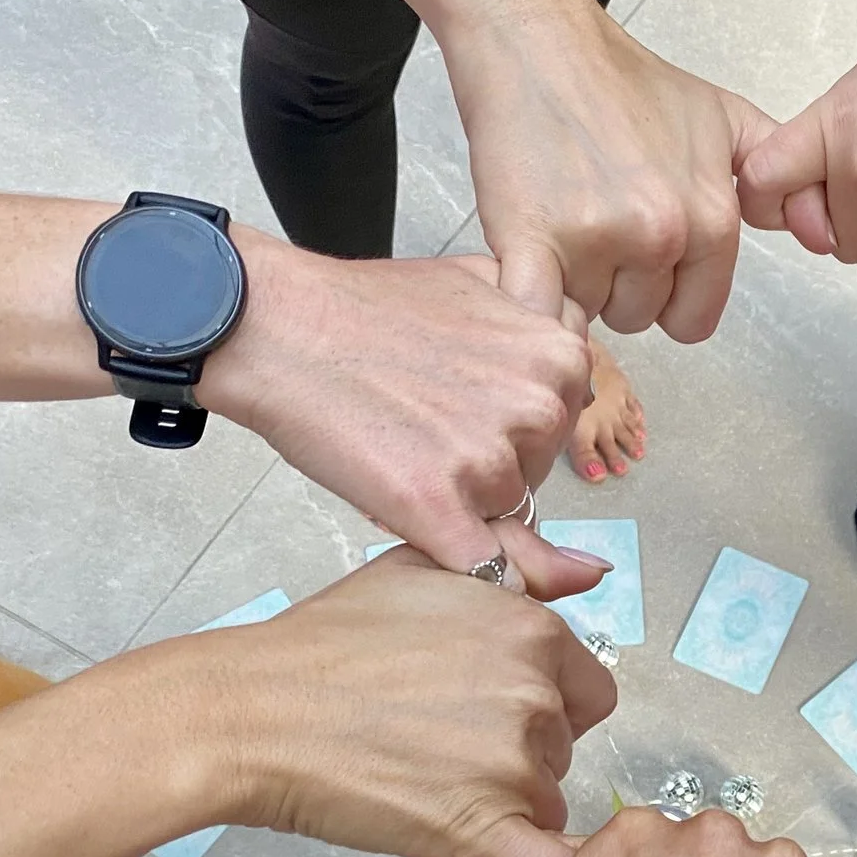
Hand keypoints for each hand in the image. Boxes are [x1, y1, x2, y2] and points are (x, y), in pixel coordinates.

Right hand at [193, 548, 615, 856]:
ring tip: (430, 786)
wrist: (256, 712)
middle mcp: (535, 697)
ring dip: (505, 806)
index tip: (497, 713)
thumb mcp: (423, 567)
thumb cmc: (326, 642)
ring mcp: (512, 767)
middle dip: (522, 754)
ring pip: (544, 803)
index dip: (550, 706)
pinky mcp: (483, 831)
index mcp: (533, 633)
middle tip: (447, 746)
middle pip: (563, 748)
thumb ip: (516, 564)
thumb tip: (589, 572)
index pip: (588, 691)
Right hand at [203, 240, 605, 583]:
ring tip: (401, 454)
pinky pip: (485, 569)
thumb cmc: (366, 309)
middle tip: (423, 429)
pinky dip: (465, 569)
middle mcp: (541, 407)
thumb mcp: (483, 287)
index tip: (463, 407)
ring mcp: (493, 459)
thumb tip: (577, 374)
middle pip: (533, 470)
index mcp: (562, 356)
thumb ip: (541, 327)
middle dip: (487, 462)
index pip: (559, 423)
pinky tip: (426, 531)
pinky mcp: (439, 506)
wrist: (279, 326)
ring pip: (501, 513)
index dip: (507, 424)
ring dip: (460, 502)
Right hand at [441, 0, 772, 341]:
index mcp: (711, 218)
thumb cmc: (620, 82)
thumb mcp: (724, 119)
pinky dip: (532, 315)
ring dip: (570, 285)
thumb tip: (812, 228)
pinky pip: (538, 317)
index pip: (694, 318)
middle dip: (614, 287)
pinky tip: (528, 280)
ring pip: (588, 314)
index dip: (664, 296)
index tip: (642, 259)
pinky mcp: (529, 243)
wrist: (540, 42)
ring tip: (561, 220)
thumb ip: (772, 175)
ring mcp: (596, 240)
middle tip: (593, 225)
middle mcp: (662, 235)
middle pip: (638, 318)